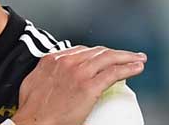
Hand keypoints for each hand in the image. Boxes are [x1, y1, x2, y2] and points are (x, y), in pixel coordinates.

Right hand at [11, 45, 146, 124]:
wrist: (34, 121)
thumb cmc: (31, 108)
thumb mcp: (33, 81)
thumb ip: (46, 73)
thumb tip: (54, 75)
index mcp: (53, 59)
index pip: (81, 50)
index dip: (97, 52)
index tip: (105, 57)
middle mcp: (67, 61)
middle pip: (97, 51)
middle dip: (114, 52)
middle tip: (127, 56)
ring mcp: (79, 72)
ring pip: (109, 58)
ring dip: (127, 57)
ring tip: (138, 59)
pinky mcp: (90, 86)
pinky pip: (114, 73)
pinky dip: (128, 68)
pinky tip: (137, 68)